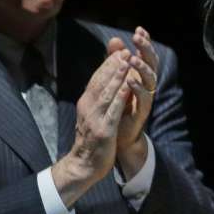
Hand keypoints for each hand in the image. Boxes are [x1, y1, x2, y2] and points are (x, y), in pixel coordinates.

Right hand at [52, 51, 133, 205]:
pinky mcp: (104, 130)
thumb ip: (100, 98)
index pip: (97, 79)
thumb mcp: (94, 114)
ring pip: (107, 93)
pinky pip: (114, 110)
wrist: (84, 164)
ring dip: (117, 76)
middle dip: (113, 65)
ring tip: (127, 61)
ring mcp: (95, 118)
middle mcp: (89, 107)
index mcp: (86, 103)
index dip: (108, 64)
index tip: (118, 49)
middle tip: (124, 49)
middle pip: (101, 82)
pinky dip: (121, 97)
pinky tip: (129, 86)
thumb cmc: (92, 138)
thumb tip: (105, 81)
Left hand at [106, 27, 158, 155]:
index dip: (145, 42)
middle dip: (145, 49)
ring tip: (134, 58)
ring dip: (142, 67)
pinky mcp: (143, 110)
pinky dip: (138, 87)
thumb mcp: (116, 79)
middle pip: (151, 62)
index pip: (145, 54)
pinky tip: (130, 80)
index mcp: (141, 75)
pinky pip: (144, 97)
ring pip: (150, 78)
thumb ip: (116, 60)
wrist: (118, 133)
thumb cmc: (119, 104)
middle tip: (138, 37)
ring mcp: (147, 96)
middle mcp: (147, 84)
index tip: (139, 29)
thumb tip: (116, 40)